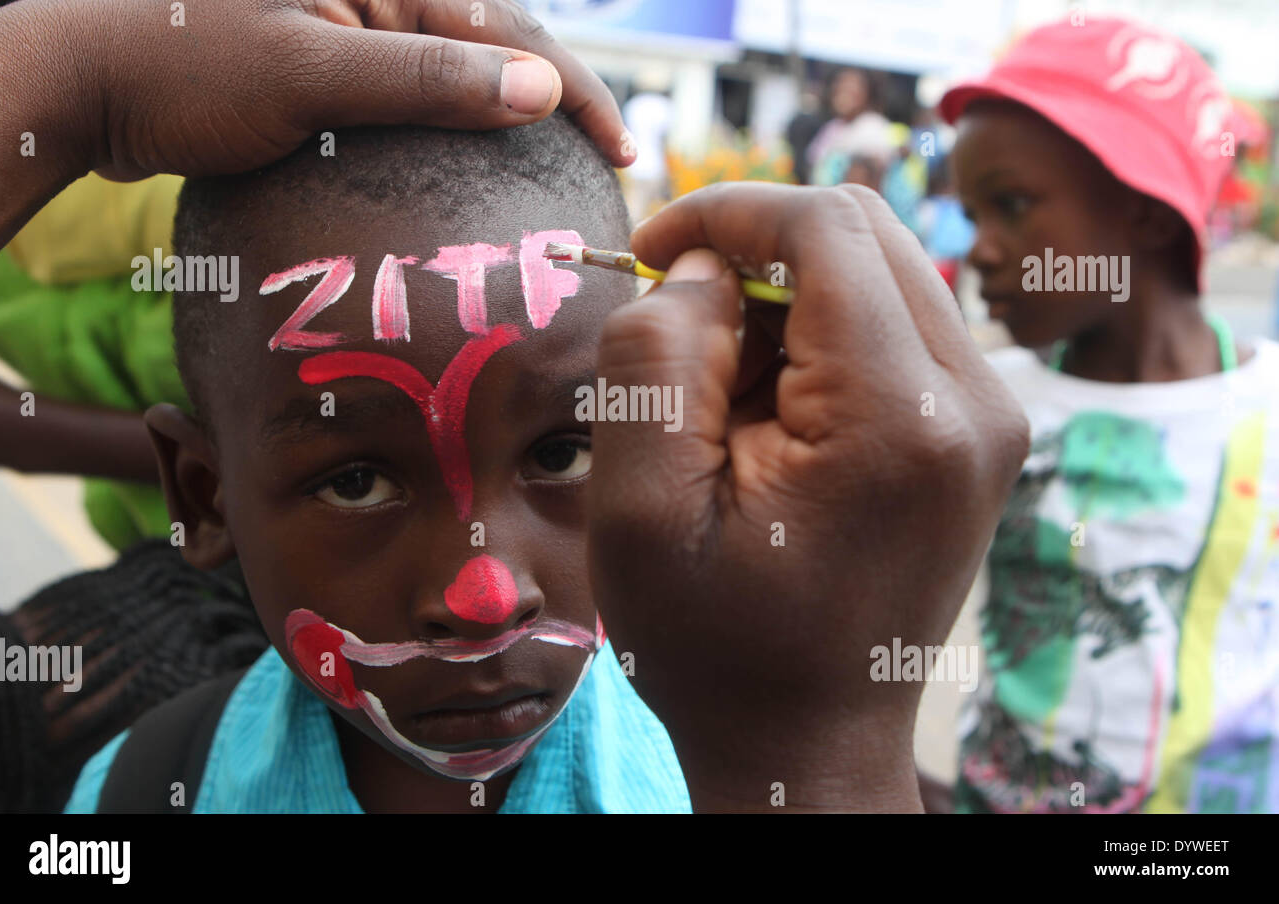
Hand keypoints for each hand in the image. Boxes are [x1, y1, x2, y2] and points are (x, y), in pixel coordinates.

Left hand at [0, 0, 632, 257]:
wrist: (85, 84)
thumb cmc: (185, 71)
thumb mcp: (311, 77)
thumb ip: (425, 78)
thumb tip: (538, 90)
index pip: (510, 30)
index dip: (576, 90)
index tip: (622, 151)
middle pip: (494, 41)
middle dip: (556, 97)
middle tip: (606, 157)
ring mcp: (348, 20)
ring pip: (456, 66)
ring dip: (509, 111)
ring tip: (558, 159)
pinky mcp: (324, 55)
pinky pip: (411, 88)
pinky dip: (452, 122)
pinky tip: (473, 158)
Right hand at [588, 183, 1027, 811]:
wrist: (810, 744)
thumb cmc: (717, 648)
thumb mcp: (640, 511)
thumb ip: (655, 360)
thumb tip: (699, 269)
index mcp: (901, 420)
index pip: (828, 228)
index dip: (727, 211)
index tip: (649, 247)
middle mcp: (975, 403)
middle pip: (866, 232)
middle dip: (756, 252)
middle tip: (679, 327)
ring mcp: (990, 417)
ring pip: (882, 271)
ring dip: (788, 301)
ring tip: (727, 402)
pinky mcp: (979, 432)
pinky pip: (898, 325)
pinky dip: (823, 339)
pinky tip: (775, 419)